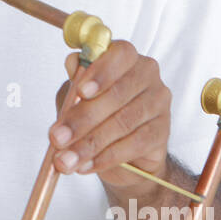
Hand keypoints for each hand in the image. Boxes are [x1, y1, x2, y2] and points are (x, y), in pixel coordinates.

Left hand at [49, 40, 171, 194]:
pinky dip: (106, 157)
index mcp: (125, 57)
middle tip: (58, 138)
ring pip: (123, 122)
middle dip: (82, 119)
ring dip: (90, 143)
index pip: (120, 54)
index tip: (80, 91)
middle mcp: (146, 75)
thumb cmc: (97, 116)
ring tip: (67, 159)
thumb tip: (72, 63)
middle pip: (117, 94)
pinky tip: (87, 165)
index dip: (100, 72)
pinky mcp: (162, 131)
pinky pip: (134, 144)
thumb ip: (74, 83)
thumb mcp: (76, 98)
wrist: (123, 154)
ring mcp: (158, 103)